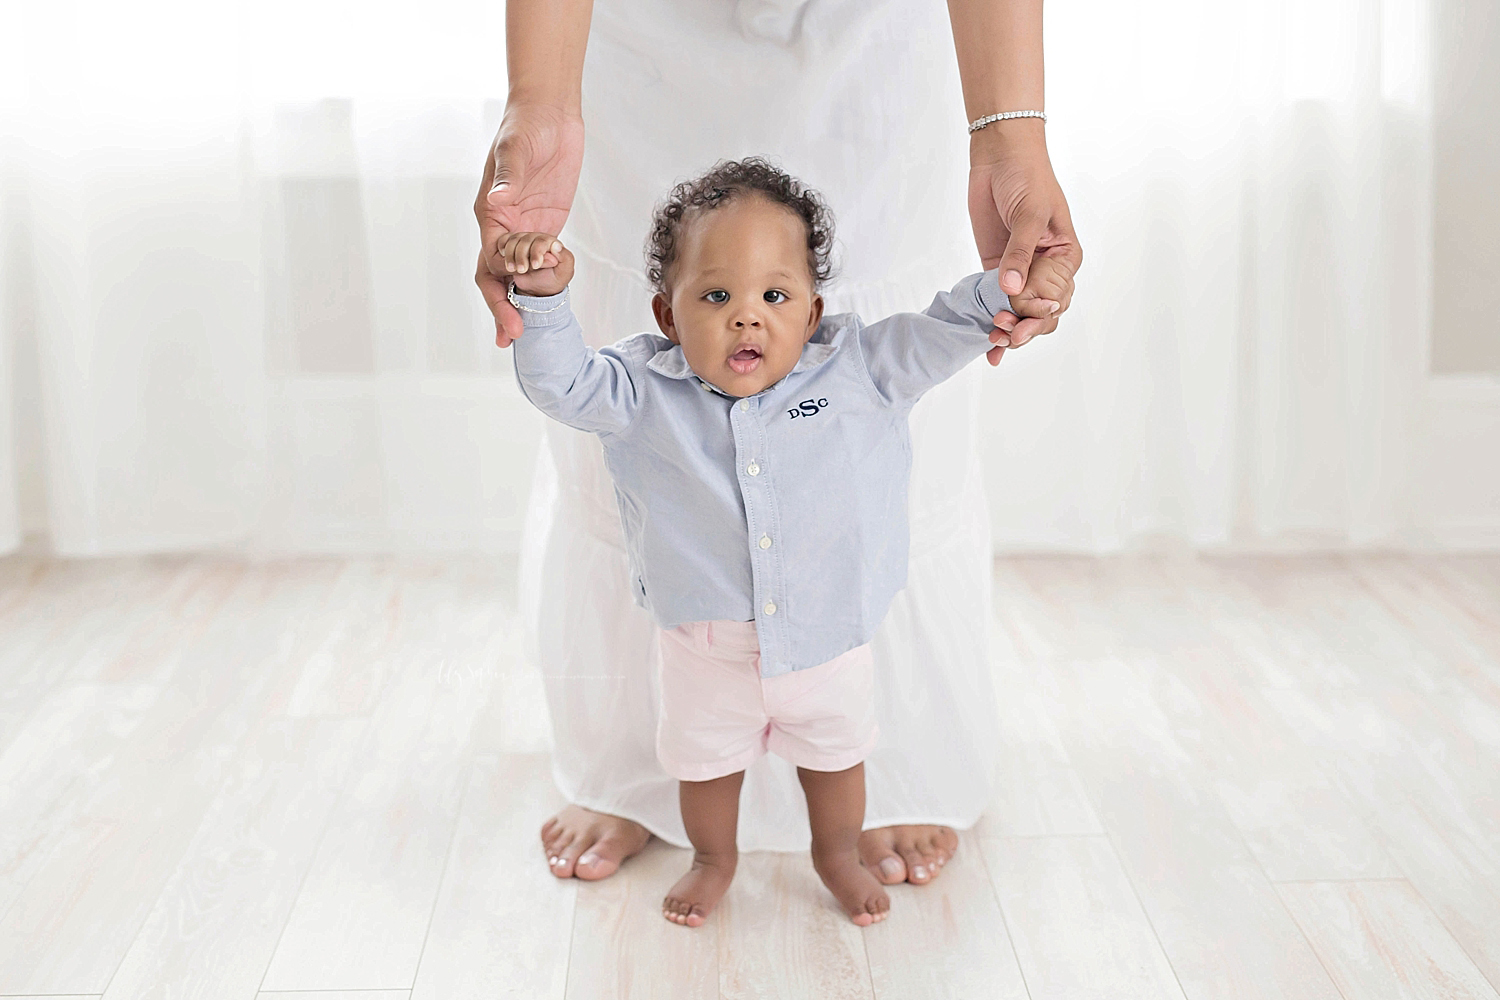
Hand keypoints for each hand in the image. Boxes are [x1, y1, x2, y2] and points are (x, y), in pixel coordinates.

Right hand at [474, 102, 584, 346]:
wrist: (549, 111)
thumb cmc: (526, 125)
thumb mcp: (516, 149)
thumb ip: (508, 179)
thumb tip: (499, 203)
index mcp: (490, 214)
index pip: (490, 263)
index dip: (500, 293)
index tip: (511, 320)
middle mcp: (504, 226)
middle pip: (499, 278)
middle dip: (504, 308)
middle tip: (513, 339)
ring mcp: (525, 227)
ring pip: (520, 274)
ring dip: (527, 297)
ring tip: (536, 322)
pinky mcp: (546, 224)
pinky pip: (542, 260)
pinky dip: (547, 278)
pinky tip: (554, 294)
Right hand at [502, 233, 575, 296]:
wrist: (538, 290)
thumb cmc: (552, 281)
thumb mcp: (564, 273)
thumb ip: (566, 258)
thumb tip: (556, 246)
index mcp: (552, 244)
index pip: (543, 241)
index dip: (537, 252)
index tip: (535, 265)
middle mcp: (538, 240)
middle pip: (526, 240)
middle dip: (522, 256)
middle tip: (522, 269)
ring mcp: (525, 242)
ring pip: (514, 240)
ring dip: (511, 255)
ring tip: (512, 269)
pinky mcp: (513, 245)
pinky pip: (504, 240)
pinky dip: (503, 248)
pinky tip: (504, 257)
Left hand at [966, 123, 1082, 365]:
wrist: (999, 155)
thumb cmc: (1027, 176)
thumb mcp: (1030, 214)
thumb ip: (1020, 252)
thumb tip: (1013, 289)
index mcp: (1064, 257)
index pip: (1057, 297)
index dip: (1040, 313)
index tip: (1020, 317)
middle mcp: (1045, 269)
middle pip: (1040, 312)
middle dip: (1025, 328)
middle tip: (1003, 335)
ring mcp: (1020, 271)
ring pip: (1019, 313)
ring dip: (1008, 331)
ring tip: (992, 340)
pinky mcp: (995, 268)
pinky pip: (995, 301)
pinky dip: (991, 321)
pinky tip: (986, 345)